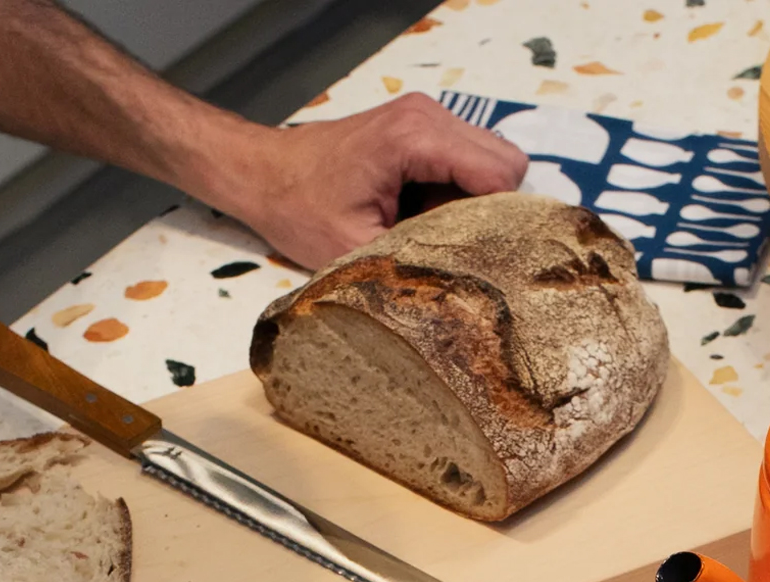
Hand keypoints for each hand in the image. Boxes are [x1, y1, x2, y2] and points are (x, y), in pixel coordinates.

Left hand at [219, 94, 527, 268]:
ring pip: (490, 163)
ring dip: (471, 203)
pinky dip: (453, 193)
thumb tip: (465, 278)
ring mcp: (425, 117)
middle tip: (450, 245)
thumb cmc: (298, 207)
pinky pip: (464, 162)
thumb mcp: (356, 249)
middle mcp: (428, 115)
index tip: (482, 256)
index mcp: (414, 138)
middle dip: (490, 211)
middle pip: (506, 163)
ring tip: (427, 230)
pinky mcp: (419, 129)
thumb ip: (416, 257)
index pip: (500, 173)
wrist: (264, 174)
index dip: (500, 220)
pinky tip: (418, 215)